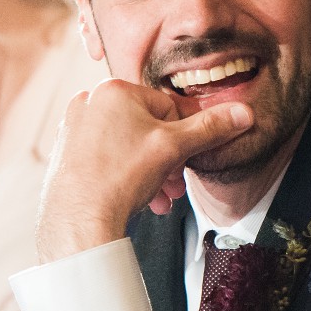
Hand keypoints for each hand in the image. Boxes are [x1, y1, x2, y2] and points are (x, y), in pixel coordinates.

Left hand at [35, 79, 253, 263]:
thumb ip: (210, 128)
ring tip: (159, 197)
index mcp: (113, 89)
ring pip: (127, 146)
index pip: (167, 107)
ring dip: (150, 172)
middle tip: (174, 184)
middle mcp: (89, 102)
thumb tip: (244, 113)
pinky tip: (137, 199)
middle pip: (146, 128)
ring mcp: (74, 128)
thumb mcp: (174, 148)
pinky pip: (107, 159)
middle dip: (167, 160)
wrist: (77, 221)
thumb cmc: (120, 178)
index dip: (183, 138)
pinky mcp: (67, 154)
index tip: (185, 160)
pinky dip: (126, 176)